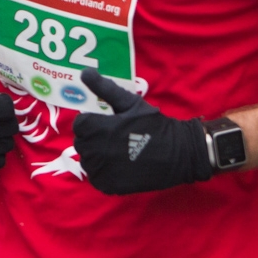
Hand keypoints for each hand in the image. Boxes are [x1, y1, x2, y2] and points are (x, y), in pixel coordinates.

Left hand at [72, 69, 211, 194]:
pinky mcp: (108, 185)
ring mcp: (100, 170)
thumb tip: (84, 72)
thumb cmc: (153, 125)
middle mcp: (94, 150)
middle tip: (115, 137)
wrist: (177, 153)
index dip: (93, 121)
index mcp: (97, 128)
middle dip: (93, 137)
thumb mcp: (130, 102)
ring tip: (118, 151)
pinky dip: (104, 172)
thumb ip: (104, 88)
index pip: (79, 123)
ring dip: (97, 155)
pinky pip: (96, 177)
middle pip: (81, 142)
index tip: (108, 122)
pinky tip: (120, 165)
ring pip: (87, 161)